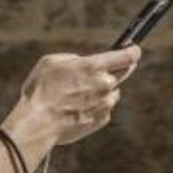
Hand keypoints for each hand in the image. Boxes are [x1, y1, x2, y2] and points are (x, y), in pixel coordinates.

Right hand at [4, 44, 141, 149]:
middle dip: (120, 68)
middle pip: (125, 72)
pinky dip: (96, 106)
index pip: (126, 56)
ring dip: (103, 90)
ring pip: (113, 92)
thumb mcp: (51, 62)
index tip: (133, 50)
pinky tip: (77, 107)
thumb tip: (83, 62)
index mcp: (93, 66)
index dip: (132, 51)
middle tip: (108, 68)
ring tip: (80, 94)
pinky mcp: (102, 119)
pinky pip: (104, 108)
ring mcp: (105, 103)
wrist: (38, 122)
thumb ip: (73, 59)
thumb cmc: (41, 89)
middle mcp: (104, 84)